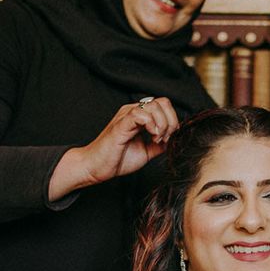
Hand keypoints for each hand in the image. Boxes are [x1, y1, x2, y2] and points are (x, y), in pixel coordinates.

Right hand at [48, 97, 179, 199]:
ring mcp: (126, 116)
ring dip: (162, 124)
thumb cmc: (117, 159)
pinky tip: (151, 137)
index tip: (168, 138)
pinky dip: (152, 125)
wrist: (96, 168)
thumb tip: (173, 139)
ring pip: (154, 106)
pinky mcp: (121, 124)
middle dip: (170, 122)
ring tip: (156, 139)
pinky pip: (140, 114)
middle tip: (164, 139)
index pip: (163, 106)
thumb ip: (159, 143)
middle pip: (162, 102)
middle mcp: (132, 111)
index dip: (172, 120)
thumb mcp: (146, 151)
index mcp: (139, 116)